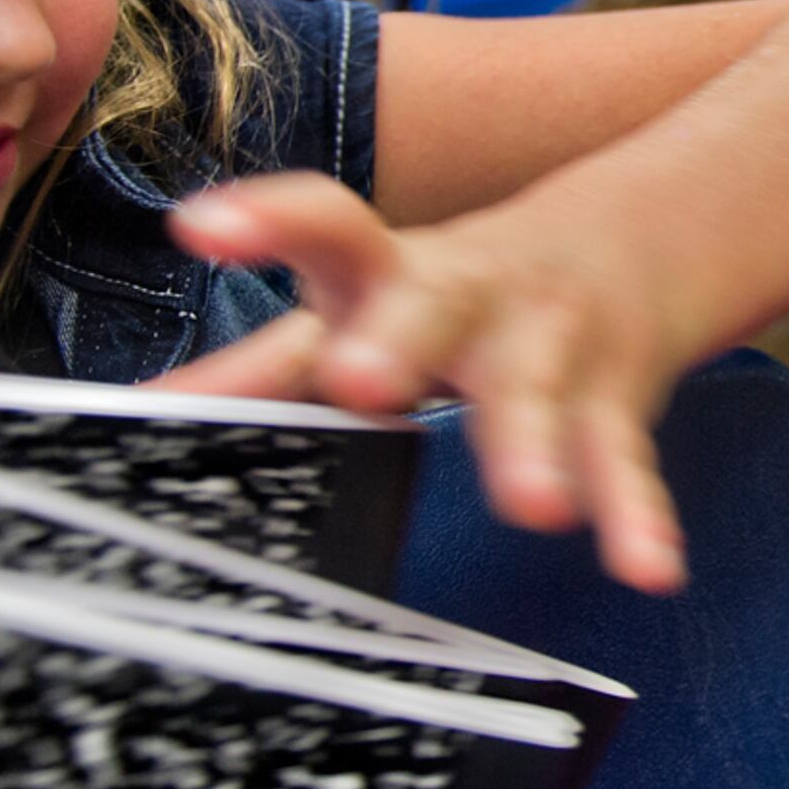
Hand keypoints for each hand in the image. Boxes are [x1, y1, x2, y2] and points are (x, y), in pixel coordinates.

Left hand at [157, 177, 689, 589]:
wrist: (638, 235)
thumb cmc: (460, 291)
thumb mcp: (362, 305)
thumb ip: (260, 366)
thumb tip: (140, 412)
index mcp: (392, 268)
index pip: (326, 225)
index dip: (265, 220)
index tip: (199, 228)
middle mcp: (472, 292)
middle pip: (436, 302)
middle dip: (401, 338)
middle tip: (360, 380)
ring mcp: (553, 338)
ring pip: (539, 387)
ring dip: (532, 444)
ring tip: (531, 508)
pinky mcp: (619, 394)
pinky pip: (626, 459)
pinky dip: (638, 515)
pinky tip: (648, 567)